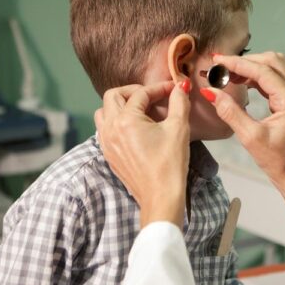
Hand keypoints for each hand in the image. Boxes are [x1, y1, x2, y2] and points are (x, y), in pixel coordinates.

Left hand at [94, 80, 190, 228]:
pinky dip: (117, 121)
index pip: (140, 94)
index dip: (158, 88)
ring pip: (104, 112)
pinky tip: (136, 128)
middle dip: (133, 92)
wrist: (161, 197)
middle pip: (113, 96)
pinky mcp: (109, 154)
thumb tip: (180, 87)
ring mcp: (106, 143)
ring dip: (120, 106)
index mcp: (126, 120)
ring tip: (141, 111)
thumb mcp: (179, 128)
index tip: (173, 90)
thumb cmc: (170, 164)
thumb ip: (179, 103)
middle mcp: (110, 129)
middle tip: (152, 96)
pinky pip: (105, 129)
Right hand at [204, 52, 284, 186]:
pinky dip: (258, 76)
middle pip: (272, 61)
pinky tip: (242, 81)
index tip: (218, 60)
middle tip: (221, 66)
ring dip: (252, 66)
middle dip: (245, 61)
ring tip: (229, 74)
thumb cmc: (276, 160)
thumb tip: (211, 91)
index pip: (262, 71)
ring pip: (275, 67)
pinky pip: (276, 78)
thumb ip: (230, 111)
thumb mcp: (249, 137)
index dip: (238, 63)